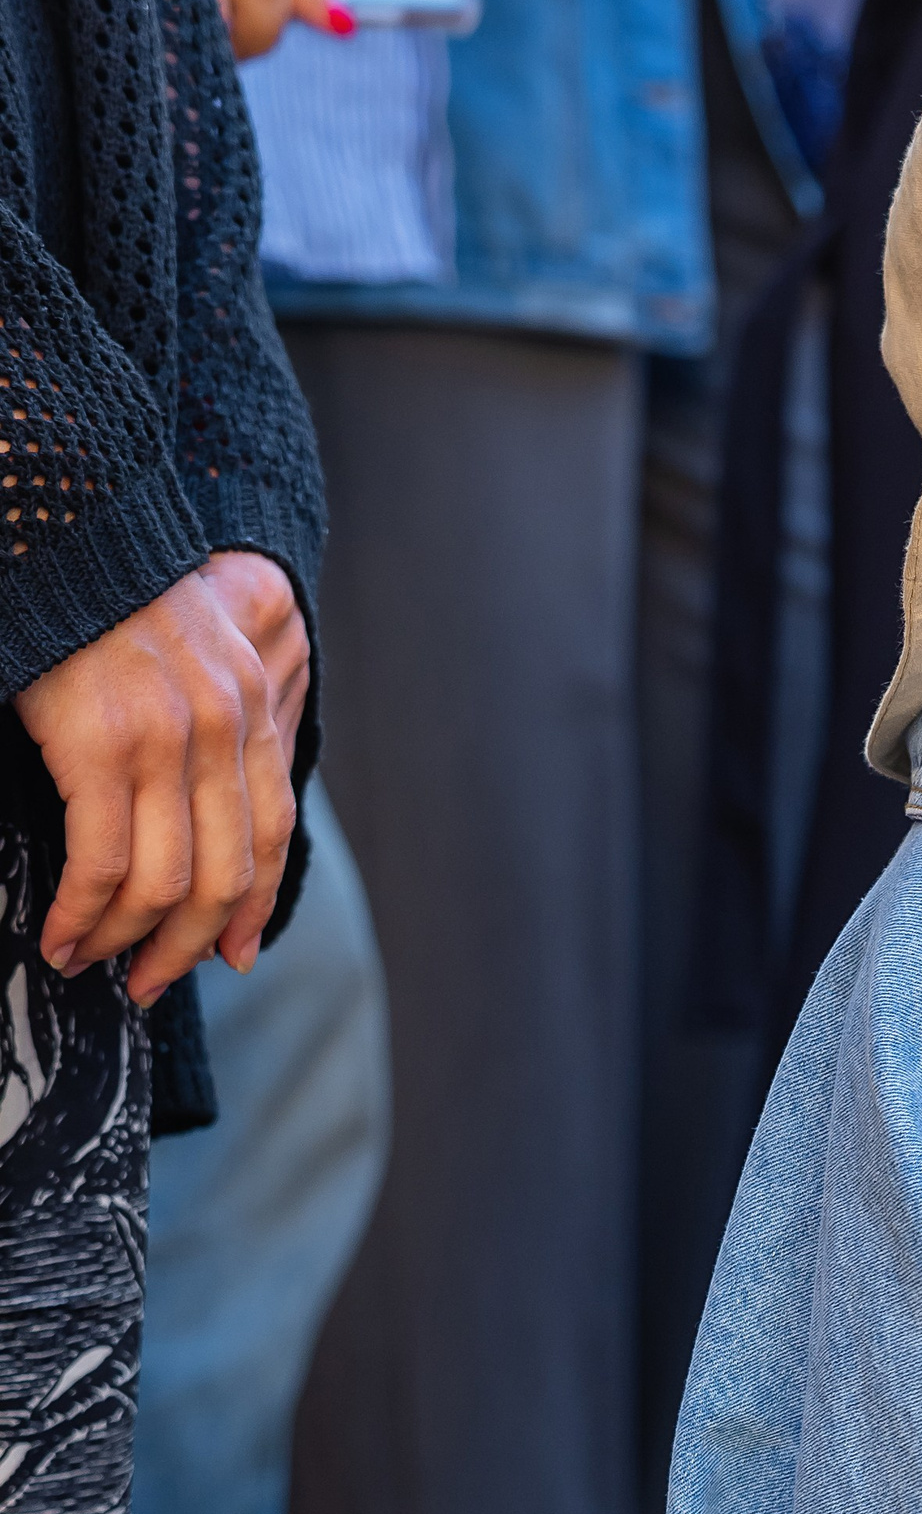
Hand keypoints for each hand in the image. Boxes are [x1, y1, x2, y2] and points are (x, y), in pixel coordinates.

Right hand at [16, 564, 299, 999]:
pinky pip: (103, 862)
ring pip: (163, 882)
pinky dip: (83, 913)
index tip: (231, 956)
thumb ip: (214, 726)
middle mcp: (222, 733)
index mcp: (250, 712)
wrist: (67, 528)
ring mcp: (165, 743)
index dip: (253, 907)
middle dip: (187, 945)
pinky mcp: (101, 747)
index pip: (268, 835)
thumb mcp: (193, 657)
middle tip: (151, 984)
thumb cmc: (112, 597)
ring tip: (90, 964)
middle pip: (223, 877)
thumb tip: (203, 814)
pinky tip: (60, 934)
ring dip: (126, 941)